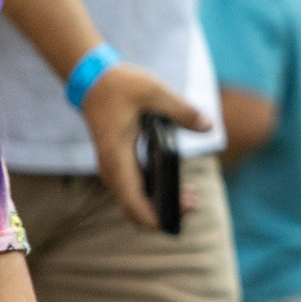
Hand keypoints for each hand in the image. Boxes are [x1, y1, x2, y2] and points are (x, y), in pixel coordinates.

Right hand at [78, 60, 209, 228]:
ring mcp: (113, 169)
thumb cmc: (121, 86)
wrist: (93, 81)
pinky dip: (155, 194)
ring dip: (160, 205)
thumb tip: (208, 126)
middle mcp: (111, 168)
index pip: (131, 199)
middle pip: (133, 208)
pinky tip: (179, 189)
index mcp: (117, 156)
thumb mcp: (154, 91)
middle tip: (193, 206)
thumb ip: (182, 110)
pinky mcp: (119, 165)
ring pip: (134, 201)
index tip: (175, 220)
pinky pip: (135, 189)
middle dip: (163, 214)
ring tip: (192, 199)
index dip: (152, 216)